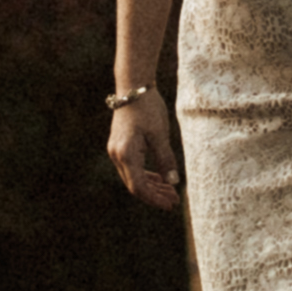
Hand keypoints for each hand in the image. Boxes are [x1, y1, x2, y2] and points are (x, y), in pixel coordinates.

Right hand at [106, 95, 180, 211]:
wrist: (132, 87)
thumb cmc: (147, 108)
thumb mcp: (160, 135)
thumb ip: (166, 160)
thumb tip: (173, 182)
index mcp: (126, 154)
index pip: (139, 187)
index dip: (155, 198)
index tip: (171, 204)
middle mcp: (117, 155)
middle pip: (135, 185)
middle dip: (155, 194)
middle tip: (175, 201)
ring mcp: (116, 151)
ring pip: (133, 177)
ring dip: (152, 186)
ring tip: (171, 192)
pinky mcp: (120, 146)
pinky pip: (132, 167)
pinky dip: (146, 175)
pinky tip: (160, 178)